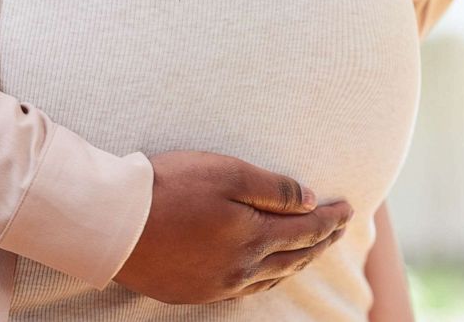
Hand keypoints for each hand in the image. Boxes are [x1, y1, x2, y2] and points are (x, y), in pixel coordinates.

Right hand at [113, 150, 353, 303]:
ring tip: (312, 251)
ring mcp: (218, 285)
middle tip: (340, 228)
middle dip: (322, 241)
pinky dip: (268, 280)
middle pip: (295, 257)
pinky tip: (267, 274)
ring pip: (273, 279)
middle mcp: (242, 268)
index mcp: (254, 236)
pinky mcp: (194, 292)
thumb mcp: (227, 172)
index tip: (349, 208)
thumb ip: (273, 189)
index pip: (307, 229)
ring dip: (298, 263)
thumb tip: (310, 201)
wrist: (114, 222)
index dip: (331, 218)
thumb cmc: (170, 187)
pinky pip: (246, 291)